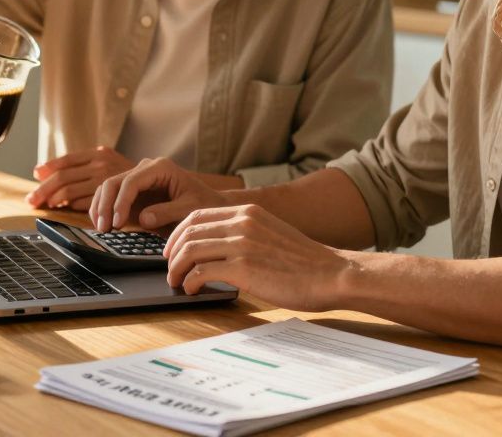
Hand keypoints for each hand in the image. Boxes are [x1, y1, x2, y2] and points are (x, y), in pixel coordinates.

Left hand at [26, 146, 133, 210]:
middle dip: (43, 190)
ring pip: (69, 191)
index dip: (49, 167)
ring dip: (57, 200)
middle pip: (62, 176)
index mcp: (100, 153)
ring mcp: (106, 179)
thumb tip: (55, 173)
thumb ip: (90, 170)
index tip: (36, 174)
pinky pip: (84, 203)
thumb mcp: (114, 167)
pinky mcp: (108, 197)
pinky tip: (68, 209)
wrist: (170, 186)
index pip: (67, 160)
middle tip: (32, 201)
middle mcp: (101, 163)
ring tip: (49, 206)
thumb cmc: (138, 182)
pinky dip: (73, 207)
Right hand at [90, 158, 226, 231]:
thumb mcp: (190, 209)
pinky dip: (103, 210)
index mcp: (161, 167)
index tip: (118, 222)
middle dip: (105, 205)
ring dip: (100, 208)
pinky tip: (104, 226)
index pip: (132, 181)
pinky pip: (110, 198)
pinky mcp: (132, 193)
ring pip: (107, 188)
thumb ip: (168, 212)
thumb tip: (143, 219)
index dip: (121, 202)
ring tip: (102, 230)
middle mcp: (145, 169)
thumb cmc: (204, 204)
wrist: (209, 205)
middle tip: (104, 229)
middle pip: (114, 182)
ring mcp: (137, 180)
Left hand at [164, 205, 351, 310]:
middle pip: (189, 232)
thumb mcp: (271, 233)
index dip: (178, 233)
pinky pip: (202, 272)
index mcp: (248, 212)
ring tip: (177, 282)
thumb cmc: (305, 262)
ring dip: (177, 269)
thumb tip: (219, 247)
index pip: (197, 215)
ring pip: (190, 251)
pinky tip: (193, 290)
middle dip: (172, 252)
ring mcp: (242, 244)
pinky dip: (190, 282)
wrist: (331, 274)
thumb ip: (246, 233)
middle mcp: (242, 223)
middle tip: (170, 268)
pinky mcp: (243, 269)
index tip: (172, 249)